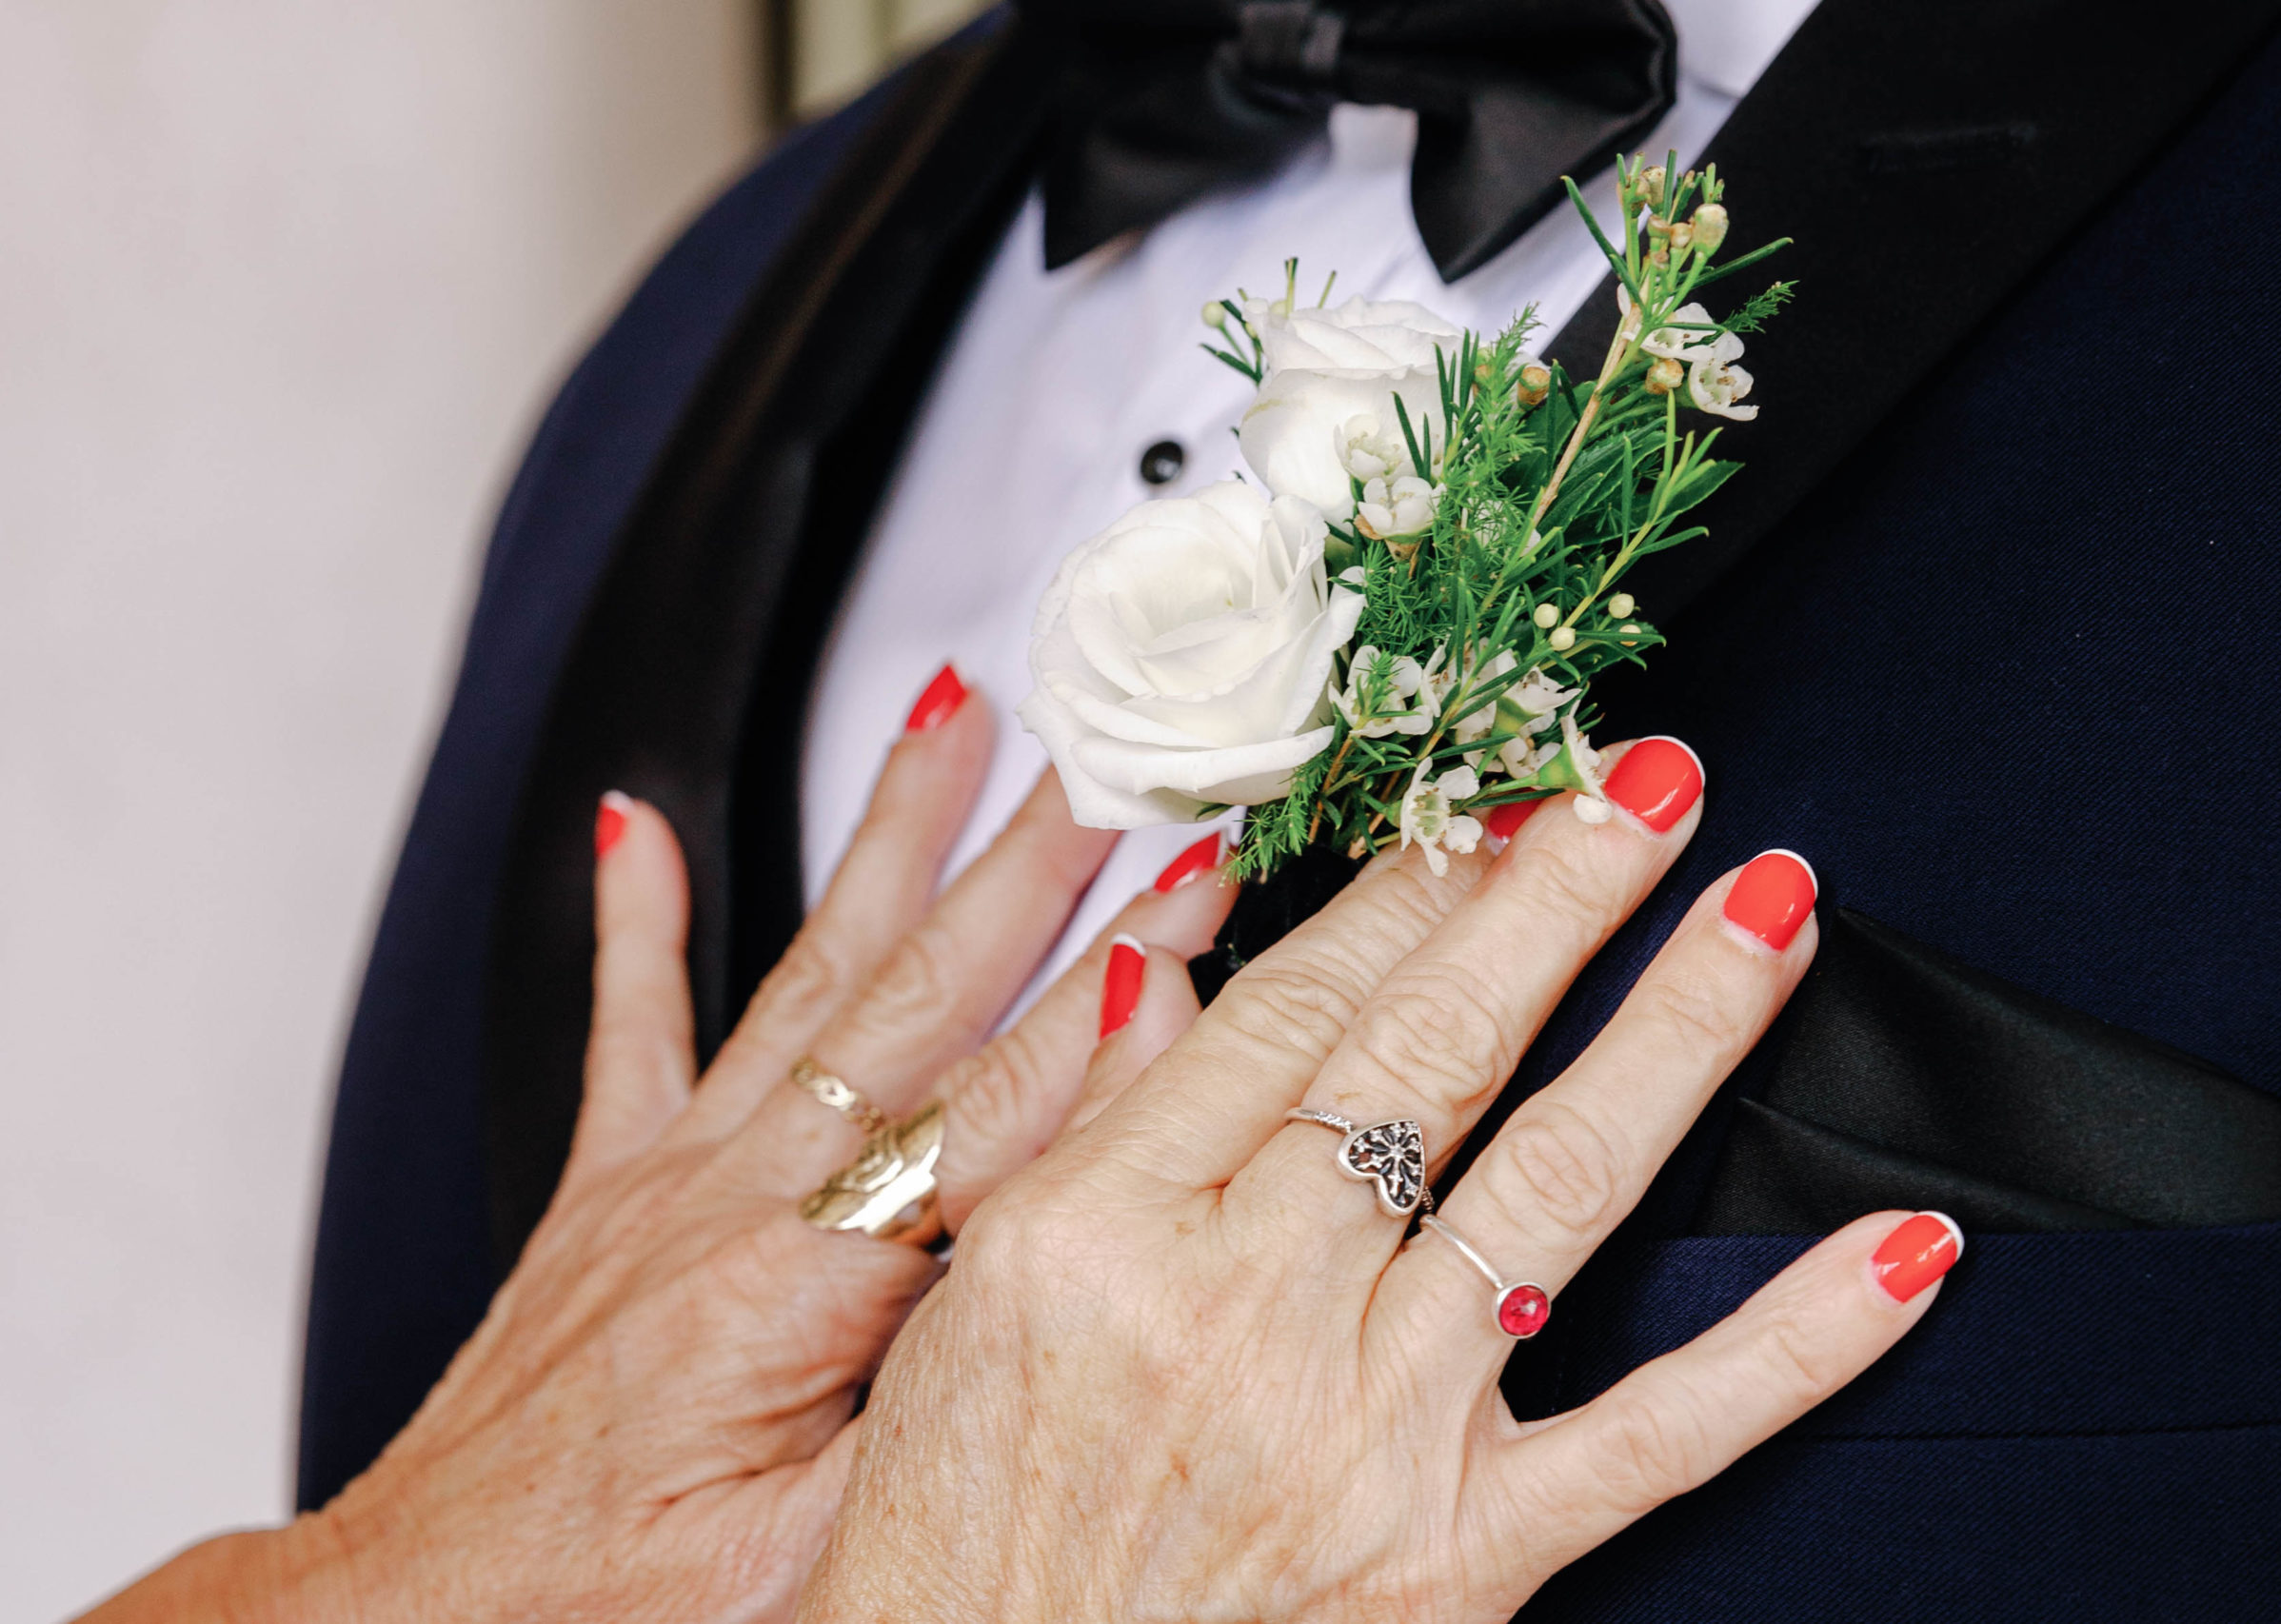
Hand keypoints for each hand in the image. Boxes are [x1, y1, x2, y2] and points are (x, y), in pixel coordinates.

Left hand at [79, 676, 1234, 1623]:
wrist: (425, 1607)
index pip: (1004, 1105)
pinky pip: (629, 1020)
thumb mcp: (828, 1544)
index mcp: (810, 1284)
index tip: (1188, 887)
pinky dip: (639, 914)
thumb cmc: (618, 1603)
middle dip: (1029, 868)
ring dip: (891, 836)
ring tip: (948, 722)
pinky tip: (641, 822)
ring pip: (809, 969)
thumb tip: (1064, 1263)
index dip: (1115, 992)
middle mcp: (739, 1193)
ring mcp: (670, 1172)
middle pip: (920, 996)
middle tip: (1109, 764)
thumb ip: (945, 1391)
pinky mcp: (607, 1182)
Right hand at [802, 742, 1958, 1622]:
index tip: (1482, 801)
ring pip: (1556, 1188)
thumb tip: (1177, 963)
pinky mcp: (1461, 1551)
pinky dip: (1795, 1343)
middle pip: (1432, 1055)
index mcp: (1106, 1230)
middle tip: (1646, 780)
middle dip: (1556, 897)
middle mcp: (1243, 1310)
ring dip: (1678, 1032)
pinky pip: (1656, 1434)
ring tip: (1768, 910)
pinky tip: (1901, 1251)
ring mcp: (1366, 1428)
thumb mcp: (976, 1289)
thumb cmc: (965, 1521)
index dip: (1406, 887)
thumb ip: (1089, 1119)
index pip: (1293, 1008)